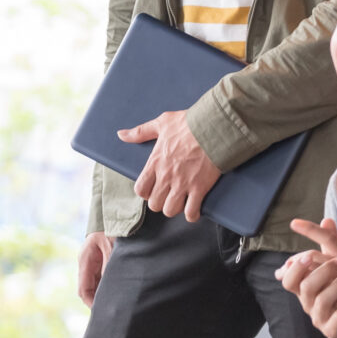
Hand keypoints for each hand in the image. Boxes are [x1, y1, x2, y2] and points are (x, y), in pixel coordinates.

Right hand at [76, 232, 114, 306]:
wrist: (115, 214)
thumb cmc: (112, 228)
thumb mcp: (111, 247)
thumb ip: (109, 267)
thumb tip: (110, 288)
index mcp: (85, 261)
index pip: (83, 290)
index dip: (91, 303)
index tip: (102, 311)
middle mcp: (86, 264)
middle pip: (89, 290)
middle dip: (98, 301)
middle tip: (113, 311)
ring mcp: (93, 263)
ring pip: (96, 285)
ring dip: (104, 293)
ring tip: (118, 303)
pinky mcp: (101, 262)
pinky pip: (102, 279)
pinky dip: (109, 286)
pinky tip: (120, 291)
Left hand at [122, 108, 221, 222]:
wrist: (216, 127)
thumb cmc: (189, 124)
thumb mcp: (161, 123)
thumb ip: (140, 132)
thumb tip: (121, 134)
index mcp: (155, 163)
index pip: (140, 189)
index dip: (145, 192)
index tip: (153, 189)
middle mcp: (166, 176)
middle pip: (154, 204)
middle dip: (160, 202)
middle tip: (168, 195)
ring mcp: (183, 184)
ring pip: (170, 210)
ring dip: (175, 208)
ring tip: (181, 201)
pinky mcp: (200, 188)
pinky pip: (191, 212)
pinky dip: (192, 214)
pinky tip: (194, 208)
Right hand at [283, 218, 336, 337]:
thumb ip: (330, 246)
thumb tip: (327, 219)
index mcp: (306, 289)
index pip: (288, 279)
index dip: (296, 267)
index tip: (310, 255)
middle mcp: (309, 304)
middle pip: (305, 287)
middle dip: (323, 271)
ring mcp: (320, 319)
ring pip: (321, 301)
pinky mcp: (334, 331)